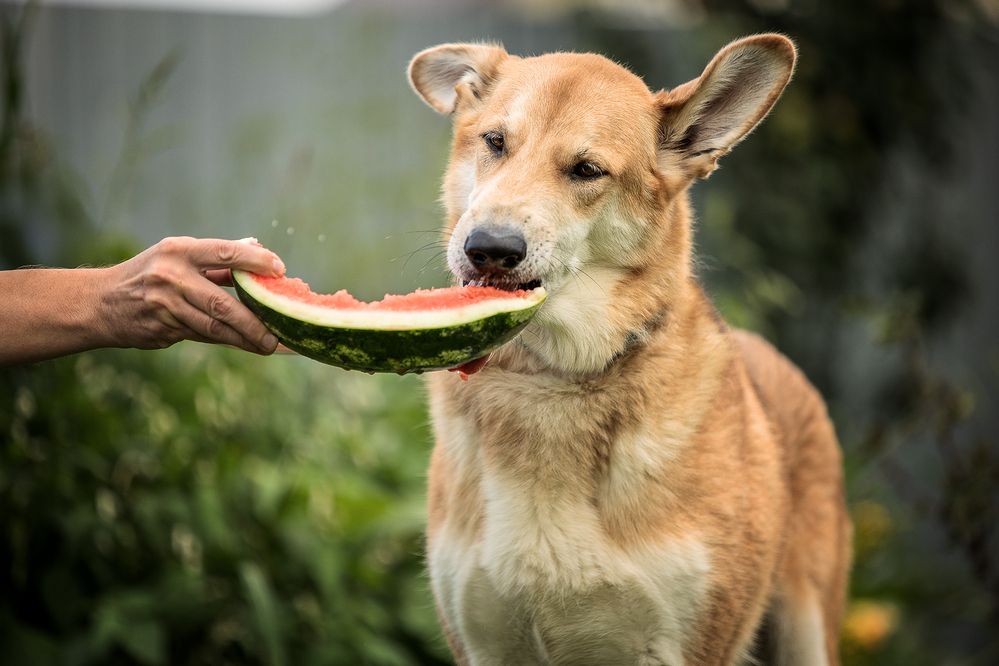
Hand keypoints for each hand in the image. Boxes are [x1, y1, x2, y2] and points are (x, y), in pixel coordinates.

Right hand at [98, 236, 284, 354]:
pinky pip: (201, 336)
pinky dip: (225, 340)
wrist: (99, 303)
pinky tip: (245, 344)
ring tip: (267, 345)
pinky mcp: (161, 329)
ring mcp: (165, 306)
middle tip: (276, 335)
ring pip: (213, 326)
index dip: (254, 260)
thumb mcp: (176, 253)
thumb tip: (256, 247)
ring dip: (243, 338)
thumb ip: (216, 255)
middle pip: (221, 303)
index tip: (280, 269)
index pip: (224, 252)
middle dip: (252, 322)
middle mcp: (171, 277)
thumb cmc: (149, 273)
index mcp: (178, 251)